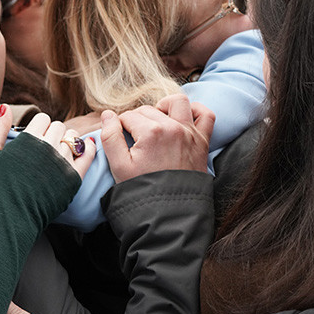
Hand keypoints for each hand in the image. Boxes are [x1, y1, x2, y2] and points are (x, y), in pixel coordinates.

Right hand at [0, 110, 95, 181]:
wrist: (10, 217)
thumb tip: (5, 108)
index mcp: (29, 140)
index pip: (44, 119)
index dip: (39, 127)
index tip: (35, 138)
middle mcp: (48, 147)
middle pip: (60, 127)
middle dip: (53, 133)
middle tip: (45, 147)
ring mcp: (63, 162)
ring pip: (74, 138)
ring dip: (67, 142)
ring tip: (57, 153)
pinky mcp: (74, 177)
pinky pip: (88, 153)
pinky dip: (88, 148)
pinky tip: (84, 148)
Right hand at [100, 93, 214, 181]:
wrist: (171, 211)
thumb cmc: (143, 190)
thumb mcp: (119, 166)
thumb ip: (110, 137)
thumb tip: (107, 115)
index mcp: (151, 132)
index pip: (128, 116)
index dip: (120, 126)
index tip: (121, 138)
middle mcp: (173, 128)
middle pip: (149, 110)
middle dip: (138, 120)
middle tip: (135, 138)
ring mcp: (190, 133)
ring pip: (177, 102)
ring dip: (165, 106)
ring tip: (156, 121)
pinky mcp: (203, 141)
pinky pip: (206, 115)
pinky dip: (196, 111)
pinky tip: (183, 118)